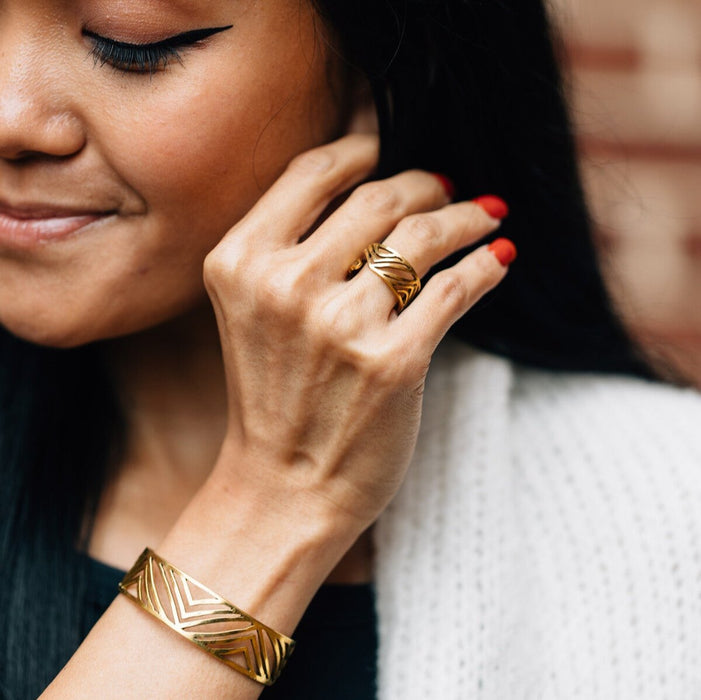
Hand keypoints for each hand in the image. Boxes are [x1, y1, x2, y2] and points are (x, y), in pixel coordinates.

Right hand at [202, 133, 510, 540]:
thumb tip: (380, 187)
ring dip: (466, 217)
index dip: (365, 149)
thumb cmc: (275, 397)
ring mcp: (339, 324)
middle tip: (448, 187)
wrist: (283, 488)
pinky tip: (497, 258)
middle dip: (425, 184)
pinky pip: (457, 289)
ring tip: (484, 215)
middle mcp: (284, 285)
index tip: (393, 149)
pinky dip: (486, 265)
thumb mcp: (253, 312)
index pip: (315, 172)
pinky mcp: (393, 362)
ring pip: (423, 236)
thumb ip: (296, 249)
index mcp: (240, 262)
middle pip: (377, 197)